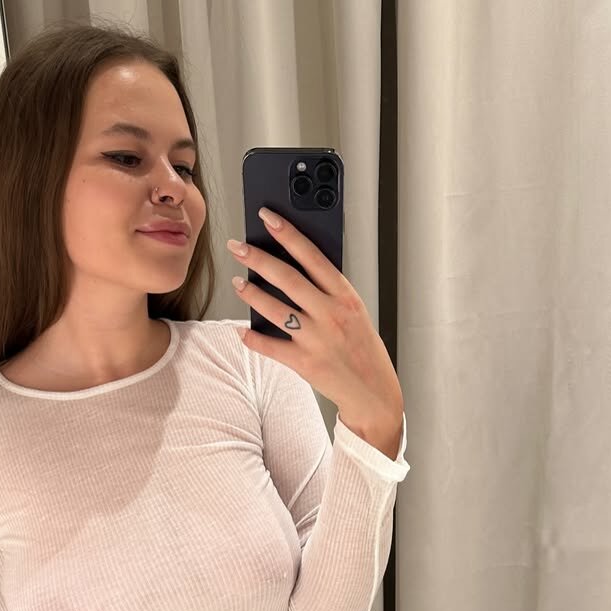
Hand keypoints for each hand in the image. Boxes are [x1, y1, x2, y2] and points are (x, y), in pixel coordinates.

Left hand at [227, 207, 403, 441]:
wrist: (373, 392)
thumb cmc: (362, 349)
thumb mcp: (354, 313)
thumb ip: (329, 292)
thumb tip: (295, 268)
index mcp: (345, 296)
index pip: (312, 257)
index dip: (288, 234)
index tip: (268, 217)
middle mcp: (331, 315)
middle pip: (288, 279)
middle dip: (259, 259)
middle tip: (238, 246)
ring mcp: (317, 339)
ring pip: (275, 310)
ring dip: (251, 294)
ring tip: (237, 282)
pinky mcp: (305, 363)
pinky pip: (271, 347)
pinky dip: (253, 338)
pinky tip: (242, 330)